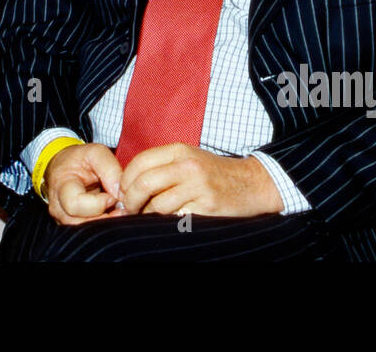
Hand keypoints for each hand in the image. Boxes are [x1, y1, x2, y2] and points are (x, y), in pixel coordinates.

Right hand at [44, 142, 122, 225]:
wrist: (64, 165)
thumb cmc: (79, 159)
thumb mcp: (96, 153)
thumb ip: (110, 170)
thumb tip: (121, 194)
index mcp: (61, 186)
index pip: (75, 205)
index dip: (98, 204)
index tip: (112, 195)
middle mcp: (58, 207)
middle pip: (81, 223)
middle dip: (105, 217)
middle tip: (120, 206)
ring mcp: (63, 218)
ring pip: (86, 231)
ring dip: (105, 223)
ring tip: (117, 210)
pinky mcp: (71, 225)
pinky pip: (88, 231)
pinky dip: (102, 224)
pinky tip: (110, 213)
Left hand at [118, 144, 282, 217]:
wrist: (252, 183)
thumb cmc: (214, 173)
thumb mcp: (188, 159)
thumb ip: (161, 166)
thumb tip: (126, 185)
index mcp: (179, 151)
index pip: (139, 163)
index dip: (125, 180)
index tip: (123, 192)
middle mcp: (188, 166)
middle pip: (143, 183)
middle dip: (130, 200)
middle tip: (130, 209)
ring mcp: (198, 187)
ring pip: (157, 205)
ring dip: (147, 215)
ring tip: (148, 217)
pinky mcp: (207, 208)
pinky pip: (175, 219)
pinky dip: (166, 222)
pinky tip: (169, 221)